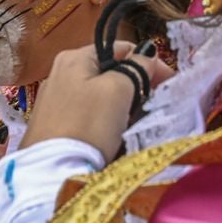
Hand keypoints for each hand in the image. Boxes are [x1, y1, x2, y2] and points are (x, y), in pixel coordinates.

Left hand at [21, 42, 175, 157]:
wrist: (52, 173)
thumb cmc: (87, 126)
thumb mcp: (118, 90)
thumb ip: (136, 68)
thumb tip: (148, 53)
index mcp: (74, 57)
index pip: (120, 49)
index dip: (149, 63)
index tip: (169, 82)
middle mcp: (59, 74)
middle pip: (109, 72)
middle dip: (135, 86)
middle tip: (156, 104)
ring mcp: (53, 102)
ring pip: (100, 95)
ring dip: (122, 106)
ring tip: (137, 123)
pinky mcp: (52, 127)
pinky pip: (88, 115)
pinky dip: (105, 120)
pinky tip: (114, 136)